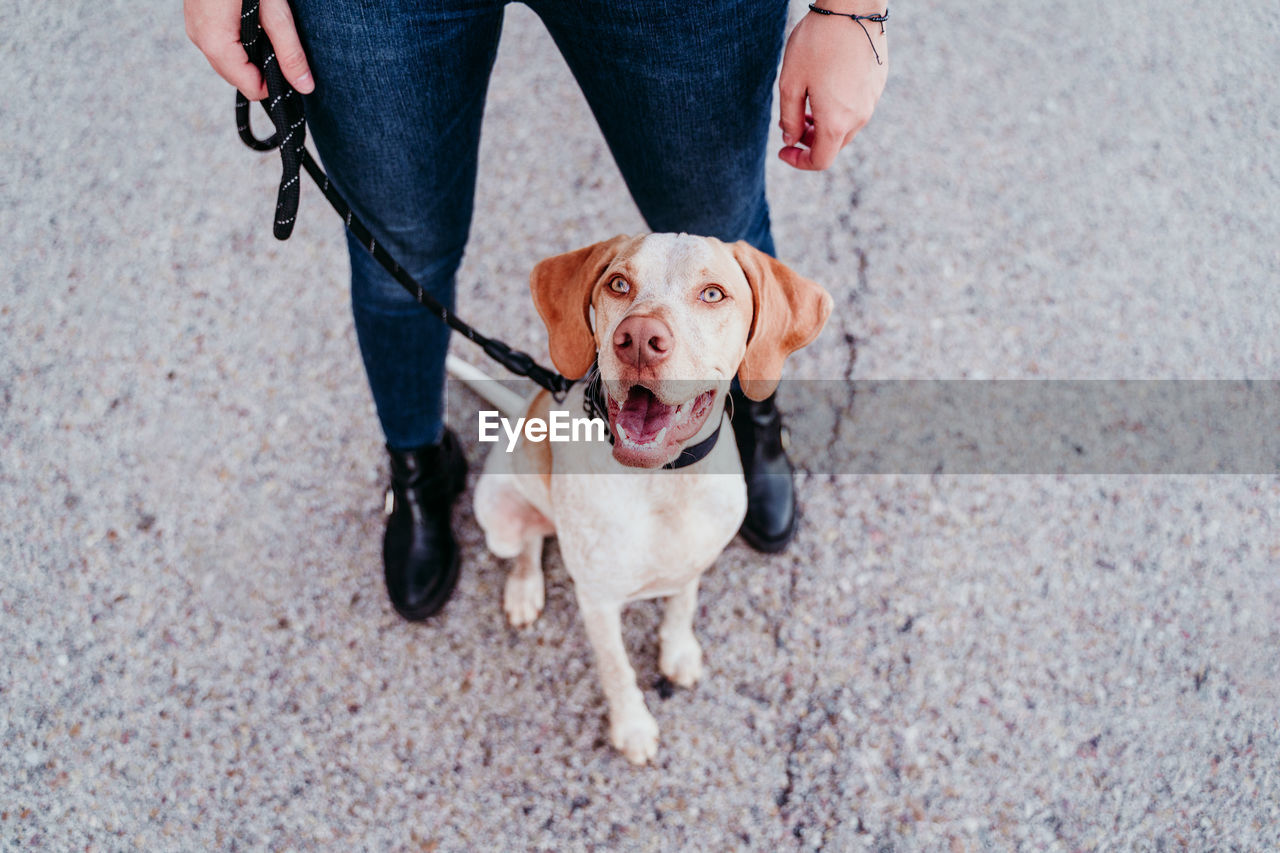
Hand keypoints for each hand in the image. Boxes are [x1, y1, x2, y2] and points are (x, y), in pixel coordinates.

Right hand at [184, 0, 314, 99]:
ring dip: (252, 53)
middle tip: (285, 44)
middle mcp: (199, 38)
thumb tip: (305, 87)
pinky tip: (254, 20)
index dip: (275, 83)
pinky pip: (220, 41)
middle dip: (263, 68)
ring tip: (269, 27)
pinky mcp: (197, 15)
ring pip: (228, 59)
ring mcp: (194, 26)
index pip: (249, 86)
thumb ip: (289, 51)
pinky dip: (240, 40)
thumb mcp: (274, 11)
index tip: (295, 68)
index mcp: (215, 41)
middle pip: (237, 75)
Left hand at [777, 2, 888, 170]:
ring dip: (825, 124)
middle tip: (792, 123)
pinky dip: (839, 108)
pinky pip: (857, 107)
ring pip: (846, 126)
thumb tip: (791, 139)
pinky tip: (826, 85)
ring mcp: (872, 100)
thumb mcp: (791, 82)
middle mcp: (859, 116)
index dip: (799, 161)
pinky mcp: (878, 84)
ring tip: (807, 102)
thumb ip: (789, 117)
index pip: (820, 160)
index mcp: (836, 122)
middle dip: (810, 141)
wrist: (852, 7)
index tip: (784, 150)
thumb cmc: (816, 43)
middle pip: (834, 145)